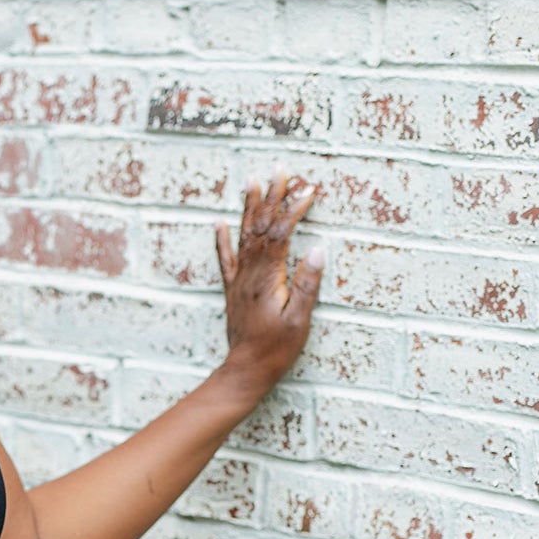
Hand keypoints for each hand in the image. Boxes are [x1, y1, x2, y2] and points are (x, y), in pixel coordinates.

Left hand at [215, 171, 322, 399]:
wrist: (246, 369)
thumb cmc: (276, 349)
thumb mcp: (300, 319)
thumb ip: (308, 284)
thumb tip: (319, 249)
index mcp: (268, 277)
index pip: (282, 233)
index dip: (295, 208)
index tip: (310, 188)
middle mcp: (250, 273)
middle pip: (261, 226)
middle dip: (272, 195)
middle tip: (280, 168)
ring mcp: (239, 280)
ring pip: (244, 235)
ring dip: (249, 206)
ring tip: (251, 180)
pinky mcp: (233, 289)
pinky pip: (225, 258)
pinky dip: (222, 238)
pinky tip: (219, 222)